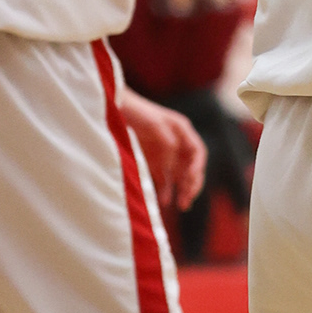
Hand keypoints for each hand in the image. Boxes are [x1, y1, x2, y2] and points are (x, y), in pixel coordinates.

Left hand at [117, 93, 205, 209]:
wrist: (114, 106)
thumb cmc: (136, 111)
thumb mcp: (154, 124)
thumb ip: (168, 143)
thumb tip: (174, 164)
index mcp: (182, 130)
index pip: (197, 153)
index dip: (197, 168)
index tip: (190, 181)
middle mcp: (177, 142)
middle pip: (191, 167)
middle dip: (192, 184)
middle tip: (187, 200)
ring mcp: (164, 152)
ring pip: (179, 175)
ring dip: (182, 190)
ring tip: (182, 205)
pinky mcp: (152, 160)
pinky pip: (163, 178)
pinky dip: (165, 190)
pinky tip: (164, 201)